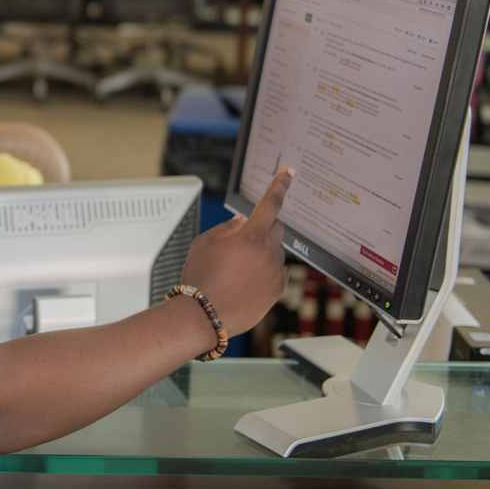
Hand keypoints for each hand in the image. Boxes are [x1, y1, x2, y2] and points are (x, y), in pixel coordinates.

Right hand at [178, 167, 292, 336]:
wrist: (204, 316)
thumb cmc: (200, 278)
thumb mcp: (204, 243)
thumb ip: (227, 227)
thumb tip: (242, 220)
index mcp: (250, 236)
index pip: (270, 203)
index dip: (280, 185)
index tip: (289, 172)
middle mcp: (268, 252)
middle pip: (276, 228)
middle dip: (263, 228)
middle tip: (243, 241)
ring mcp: (276, 271)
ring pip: (275, 251)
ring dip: (261, 252)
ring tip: (236, 271)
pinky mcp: (279, 288)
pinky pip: (276, 271)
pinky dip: (264, 271)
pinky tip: (244, 282)